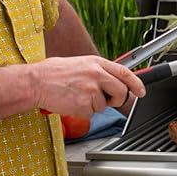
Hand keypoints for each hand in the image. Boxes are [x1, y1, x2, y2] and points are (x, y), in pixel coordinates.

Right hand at [29, 56, 144, 116]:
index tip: (141, 91)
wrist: (35, 82)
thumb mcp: (80, 64)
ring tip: (76, 96)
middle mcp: (96, 74)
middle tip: (105, 100)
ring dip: (93, 106)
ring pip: (104, 105)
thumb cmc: (53, 73)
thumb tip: (112, 81)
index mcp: (96, 63)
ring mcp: (91, 90)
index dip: (136, 83)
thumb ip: (98, 71)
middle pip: (121, 92)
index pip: (125, 73)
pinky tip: (71, 102)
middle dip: (117, 100)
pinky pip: (91, 113)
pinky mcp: (84, 104)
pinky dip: (82, 112)